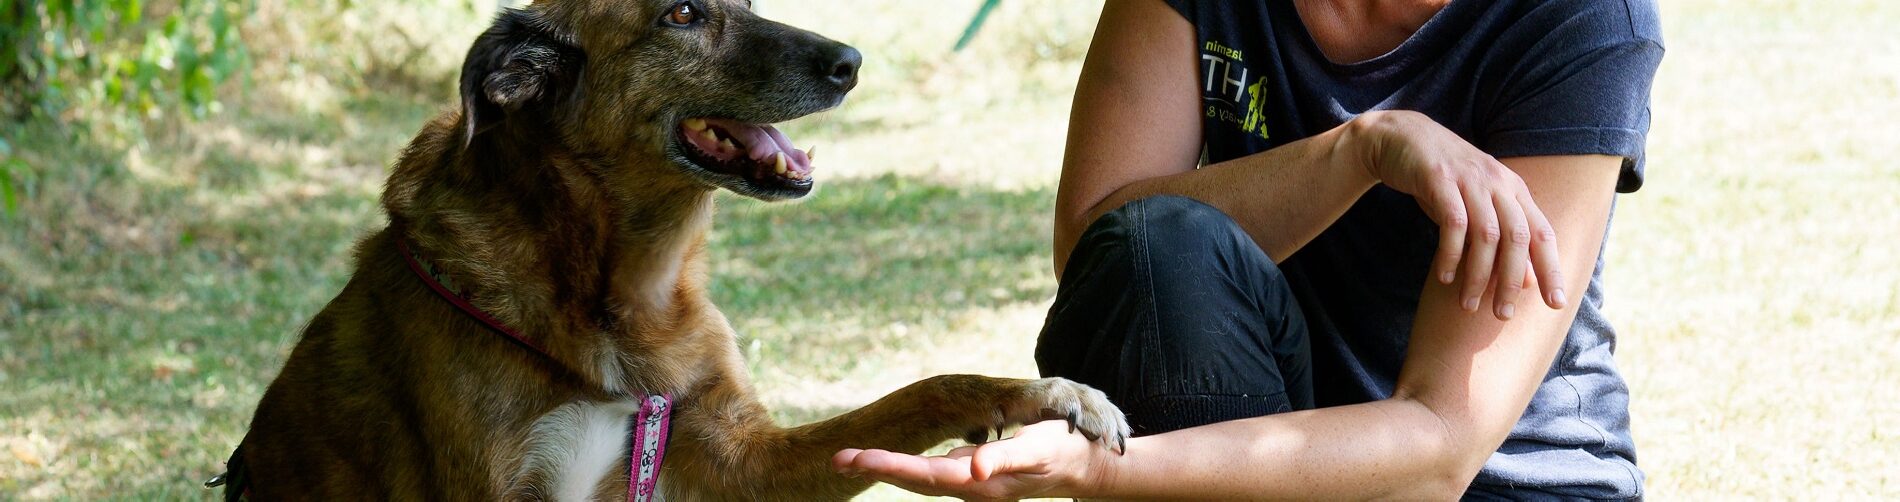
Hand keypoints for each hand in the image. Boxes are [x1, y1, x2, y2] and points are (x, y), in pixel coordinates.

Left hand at [833, 420, 1102, 501]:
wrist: (1084, 467)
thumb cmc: (1062, 452)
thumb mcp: (1036, 450)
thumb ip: (1005, 458)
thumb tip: (975, 469)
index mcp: (978, 481)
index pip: (923, 475)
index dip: (887, 467)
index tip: (854, 459)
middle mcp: (968, 485)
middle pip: (913, 480)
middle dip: (874, 469)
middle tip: (836, 459)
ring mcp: (969, 481)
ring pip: (919, 478)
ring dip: (885, 469)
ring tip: (851, 460)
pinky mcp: (974, 473)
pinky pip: (932, 474)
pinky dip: (906, 468)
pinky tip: (890, 462)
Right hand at [1347, 110, 1566, 318]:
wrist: (1400, 139)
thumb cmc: (1442, 182)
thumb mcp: (1476, 209)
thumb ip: (1502, 241)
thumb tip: (1529, 281)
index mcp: (1513, 189)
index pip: (1542, 233)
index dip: (1551, 268)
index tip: (1556, 302)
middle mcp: (1497, 182)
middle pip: (1517, 237)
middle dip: (1512, 280)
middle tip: (1502, 314)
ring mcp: (1469, 179)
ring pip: (1486, 234)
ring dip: (1478, 275)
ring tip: (1468, 305)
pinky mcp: (1439, 179)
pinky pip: (1453, 223)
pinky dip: (1451, 254)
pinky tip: (1444, 277)